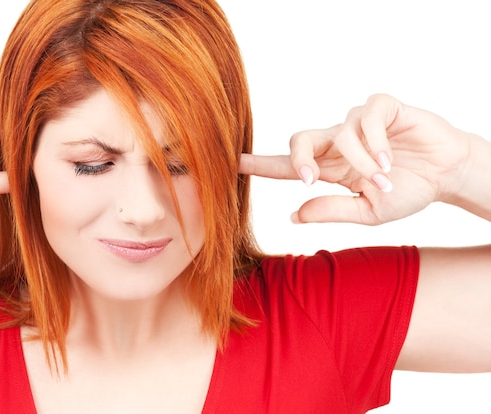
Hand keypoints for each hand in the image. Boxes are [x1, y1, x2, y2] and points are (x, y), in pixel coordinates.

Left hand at [240, 94, 480, 224]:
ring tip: (383, 179)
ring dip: (361, 162)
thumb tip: (293, 215)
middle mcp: (338, 143)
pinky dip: (376, 141)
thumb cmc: (407, 191)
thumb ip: (332, 210)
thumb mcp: (369, 211)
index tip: (236, 164)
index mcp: (331, 169)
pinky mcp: (383, 108)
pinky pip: (367, 117)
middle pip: (299, 139)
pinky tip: (389, 158)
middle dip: (298, 158)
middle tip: (309, 179)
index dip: (262, 165)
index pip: (290, 165)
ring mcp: (359, 124)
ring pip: (341, 135)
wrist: (447, 175)